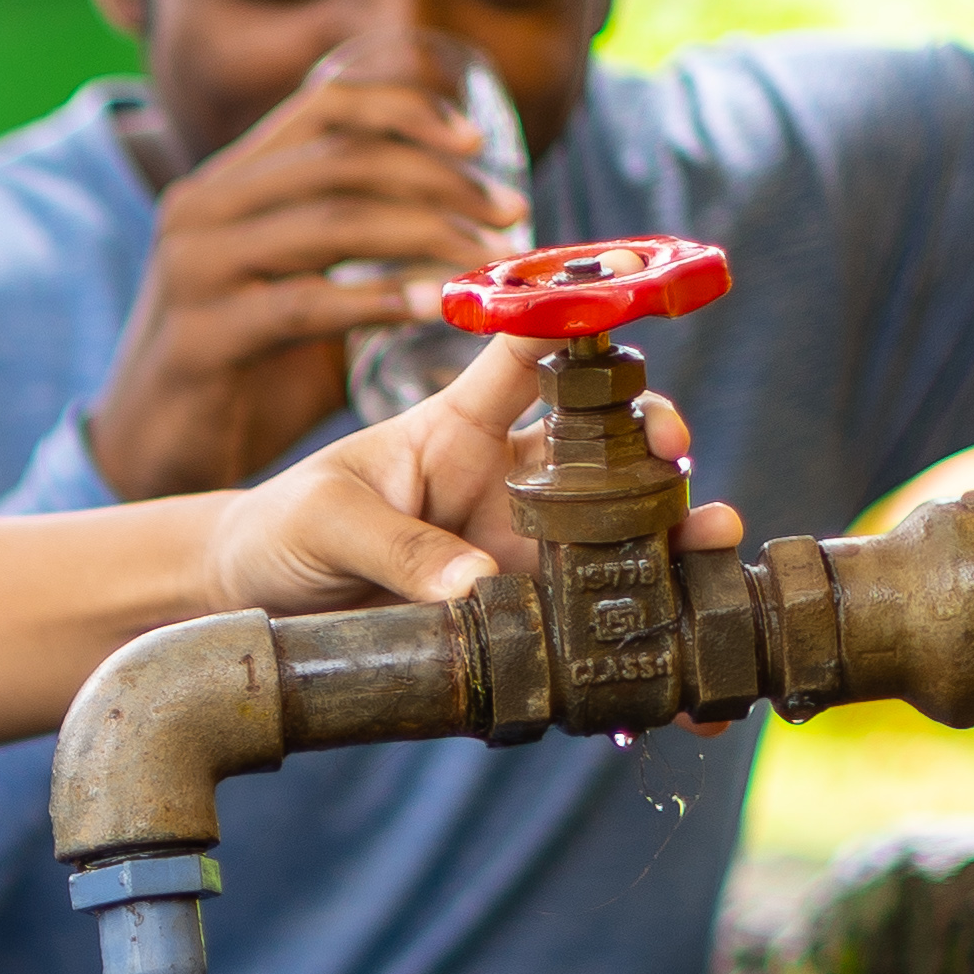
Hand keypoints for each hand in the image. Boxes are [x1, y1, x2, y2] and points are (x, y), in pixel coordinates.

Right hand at [84, 58, 529, 500]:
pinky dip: (379, 300)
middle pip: (342, 157)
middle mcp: (202, 208)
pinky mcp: (199, 336)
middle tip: (511, 214)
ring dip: (428, 234)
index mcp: (226, 181)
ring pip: (333, 220)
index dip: (408, 108)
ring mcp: (194, 269)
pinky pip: (306, 304)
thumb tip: (471, 222)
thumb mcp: (294, 286)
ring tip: (488, 263)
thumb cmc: (241, 373)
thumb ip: (354, 246)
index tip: (477, 141)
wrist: (151, 456)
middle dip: (441, 179)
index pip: (324, 103)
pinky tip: (431, 308)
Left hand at [198, 338, 738, 621]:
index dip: (578, 321)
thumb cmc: (284, 532)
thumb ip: (396, 547)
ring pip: (620, 539)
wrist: (256, 608)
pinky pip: (591, 630)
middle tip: (677, 456)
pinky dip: (642, 652)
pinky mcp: (525, 622)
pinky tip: (682, 676)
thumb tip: (477, 589)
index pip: (528, 356)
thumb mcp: (324, 523)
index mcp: (460, 429)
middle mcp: (509, 486)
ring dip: (678, 544)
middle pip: (604, 450)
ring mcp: (524, 555)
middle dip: (656, 446)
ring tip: (717, 556)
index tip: (625, 296)